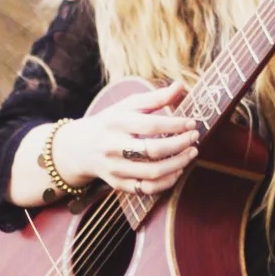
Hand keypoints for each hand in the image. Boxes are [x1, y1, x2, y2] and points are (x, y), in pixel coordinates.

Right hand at [59, 81, 200, 196]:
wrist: (80, 147)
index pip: (151, 125)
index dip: (175, 125)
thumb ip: (155, 97)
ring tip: (191, 153)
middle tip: (194, 138)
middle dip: (179, 145)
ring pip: (152, 173)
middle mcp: (114, 147)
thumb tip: (180, 86)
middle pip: (152, 151)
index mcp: (117, 123)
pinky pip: (146, 189)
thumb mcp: (128, 105)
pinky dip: (166, 182)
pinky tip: (178, 171)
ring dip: (178, 164)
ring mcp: (115, 168)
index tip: (192, 123)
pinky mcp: (117, 184)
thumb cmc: (111, 122)